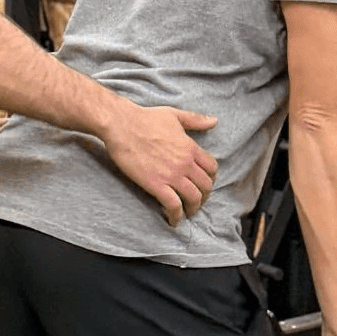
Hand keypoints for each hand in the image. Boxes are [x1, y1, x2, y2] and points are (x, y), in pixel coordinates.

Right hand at [101, 106, 217, 225]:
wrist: (122, 125)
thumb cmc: (145, 118)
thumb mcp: (174, 115)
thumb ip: (195, 120)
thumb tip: (214, 121)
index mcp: (190, 147)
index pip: (212, 168)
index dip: (210, 178)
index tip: (204, 183)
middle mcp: (185, 163)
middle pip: (205, 186)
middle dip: (204, 196)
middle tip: (197, 201)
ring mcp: (172, 175)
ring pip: (193, 198)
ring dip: (193, 208)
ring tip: (188, 212)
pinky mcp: (156, 185)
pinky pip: (173, 205)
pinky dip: (176, 216)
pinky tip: (173, 220)